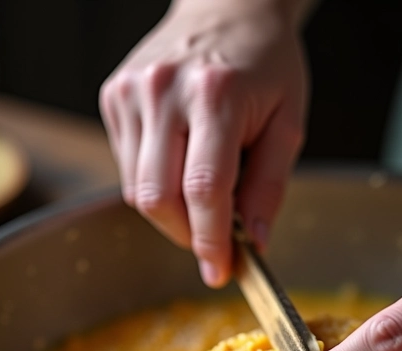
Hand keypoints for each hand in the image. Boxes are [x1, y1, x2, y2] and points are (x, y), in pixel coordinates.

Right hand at [100, 0, 309, 286]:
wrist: (227, 6)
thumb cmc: (265, 65)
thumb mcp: (288, 124)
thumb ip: (269, 187)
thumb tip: (252, 243)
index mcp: (216, 96)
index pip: (204, 190)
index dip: (211, 241)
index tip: (220, 271)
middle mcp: (164, 91)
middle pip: (157, 198)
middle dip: (187, 235)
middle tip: (214, 242)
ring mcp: (131, 93)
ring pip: (138, 191)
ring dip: (171, 215)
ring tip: (202, 199)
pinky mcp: (113, 97)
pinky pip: (128, 169)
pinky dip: (156, 187)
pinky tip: (180, 167)